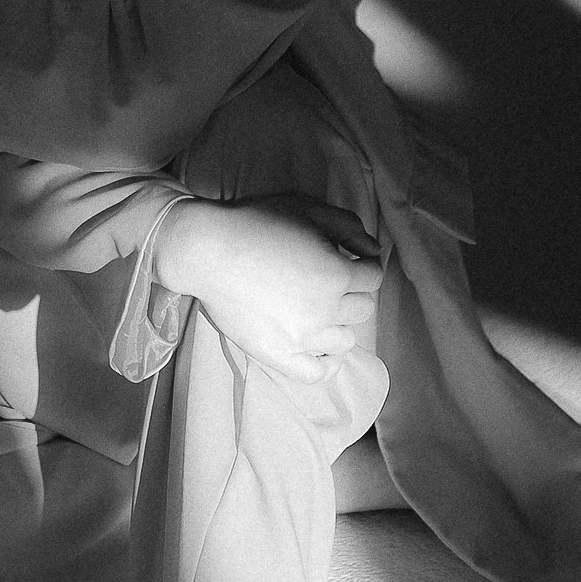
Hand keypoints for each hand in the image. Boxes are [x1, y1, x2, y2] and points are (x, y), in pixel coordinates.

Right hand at [153, 191, 382, 384]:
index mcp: (337, 274)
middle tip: (329, 279)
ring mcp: (304, 339)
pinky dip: (327, 363)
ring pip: (345, 340)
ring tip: (319, 309)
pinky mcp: (280, 357)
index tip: (349, 258)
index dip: (363, 264)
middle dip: (352, 290)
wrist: (208, 251)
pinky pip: (318, 373)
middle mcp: (327, 311)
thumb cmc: (257, 222)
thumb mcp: (308, 208)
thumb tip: (372, 252)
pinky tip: (320, 348)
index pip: (373, 276)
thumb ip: (349, 227)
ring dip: (340, 323)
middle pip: (362, 308)